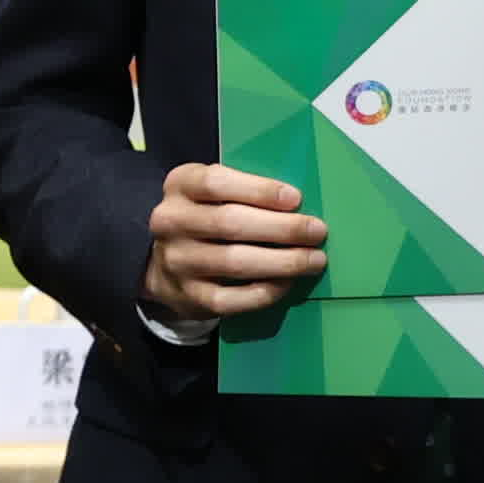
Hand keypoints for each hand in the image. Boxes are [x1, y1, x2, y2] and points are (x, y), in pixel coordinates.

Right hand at [141, 161, 324, 328]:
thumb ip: (244, 190)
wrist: (165, 264)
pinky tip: (287, 283)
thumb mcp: (211, 192)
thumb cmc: (205, 217)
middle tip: (317, 231)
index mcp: (180, 185)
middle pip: (230, 223)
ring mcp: (177, 261)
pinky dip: (264, 291)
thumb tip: (298, 204)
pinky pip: (231, 299)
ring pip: (234, 262)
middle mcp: (171, 222)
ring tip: (314, 260)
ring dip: (282, 262)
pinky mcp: (188, 296)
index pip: (217, 183)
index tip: (296, 199)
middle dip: (282, 228)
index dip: (259, 191)